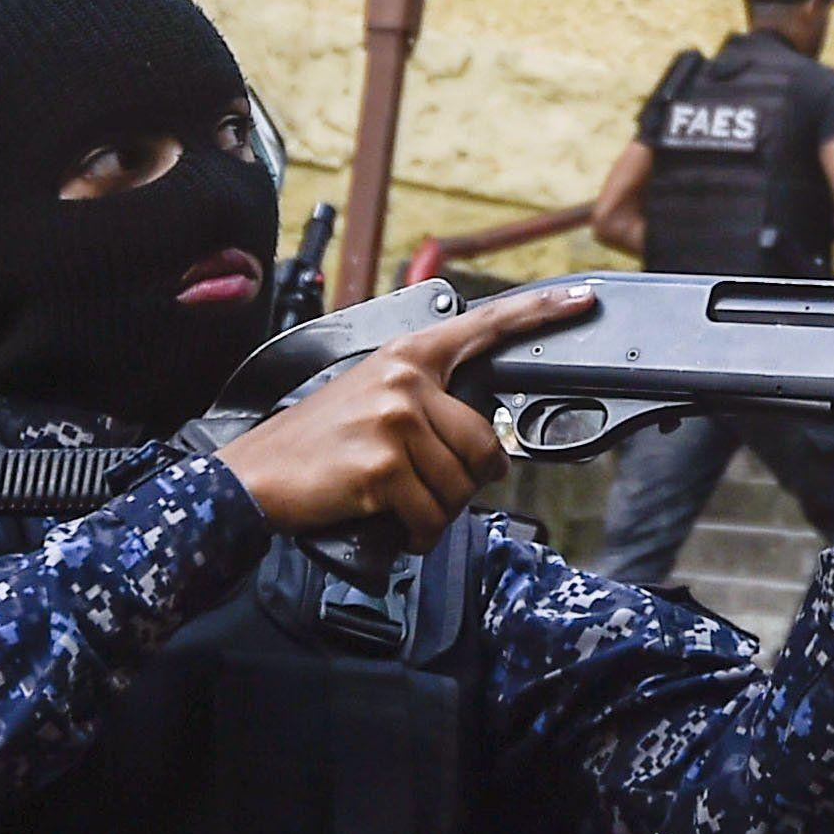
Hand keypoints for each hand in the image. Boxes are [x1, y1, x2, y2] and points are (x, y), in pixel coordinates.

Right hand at [218, 282, 597, 547]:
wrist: (251, 476)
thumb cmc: (314, 444)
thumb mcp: (370, 398)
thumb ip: (424, 400)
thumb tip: (482, 438)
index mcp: (406, 356)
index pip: (484, 327)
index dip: (539, 313)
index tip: (582, 299)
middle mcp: (405, 381)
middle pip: (485, 445)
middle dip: (463, 481)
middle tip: (420, 485)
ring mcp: (394, 422)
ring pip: (461, 487)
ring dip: (435, 511)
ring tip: (396, 501)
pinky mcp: (383, 467)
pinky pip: (433, 516)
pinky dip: (419, 534)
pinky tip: (392, 524)